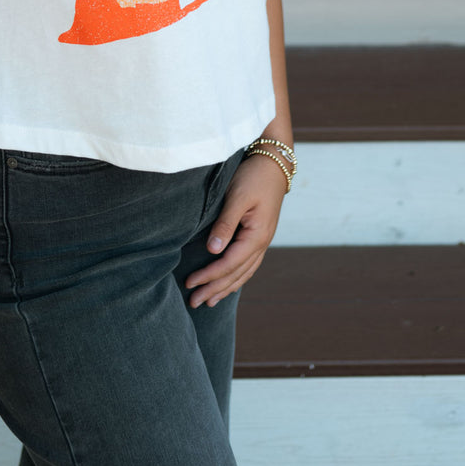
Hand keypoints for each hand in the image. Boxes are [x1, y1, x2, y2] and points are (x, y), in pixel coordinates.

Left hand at [185, 153, 286, 307]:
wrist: (274, 163)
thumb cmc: (253, 176)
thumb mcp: (237, 197)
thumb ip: (225, 224)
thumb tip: (212, 250)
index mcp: (256, 236)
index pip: (229, 264)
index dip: (209, 276)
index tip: (190, 283)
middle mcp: (262, 243)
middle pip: (236, 274)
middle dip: (215, 289)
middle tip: (194, 302)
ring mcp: (262, 240)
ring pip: (244, 272)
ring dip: (226, 288)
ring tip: (210, 301)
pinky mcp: (259, 235)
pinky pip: (248, 264)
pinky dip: (236, 277)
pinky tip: (229, 283)